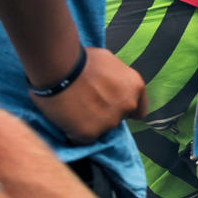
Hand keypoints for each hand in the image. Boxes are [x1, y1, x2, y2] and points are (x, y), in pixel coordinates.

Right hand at [31, 47, 146, 143]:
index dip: (124, 110)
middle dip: (104, 114)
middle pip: (117, 119)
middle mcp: (128, 106)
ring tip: (72, 108)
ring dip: (89, 123)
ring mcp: (110, 121)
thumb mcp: (109, 61)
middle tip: (85, 104)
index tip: (112, 108)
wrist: (59, 67)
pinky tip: (65, 117)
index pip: (138, 111)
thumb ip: (116, 78)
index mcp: (135, 87)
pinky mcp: (89, 133)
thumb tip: (110, 84)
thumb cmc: (80, 58)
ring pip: (100, 129)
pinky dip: (74, 132)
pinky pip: (82, 138)